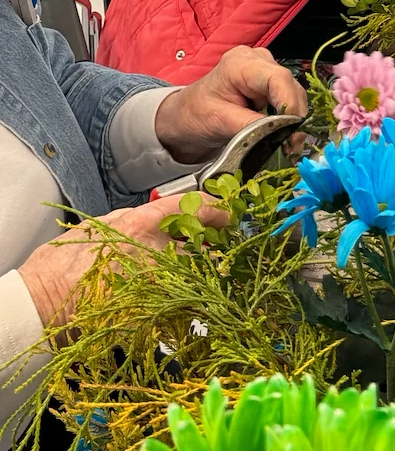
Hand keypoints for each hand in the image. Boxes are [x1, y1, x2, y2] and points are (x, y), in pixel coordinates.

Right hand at [17, 194, 227, 327]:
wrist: (42, 308)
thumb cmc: (61, 266)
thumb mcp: (97, 226)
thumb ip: (129, 219)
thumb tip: (150, 217)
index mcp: (141, 224)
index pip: (192, 207)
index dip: (214, 207)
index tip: (224, 210)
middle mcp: (156, 252)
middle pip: (202, 242)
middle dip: (214, 241)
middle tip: (223, 240)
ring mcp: (157, 286)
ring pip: (197, 275)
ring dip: (205, 271)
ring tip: (209, 269)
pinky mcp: (152, 315)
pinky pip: (182, 308)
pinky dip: (189, 304)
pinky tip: (190, 302)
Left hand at [154, 45, 307, 163]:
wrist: (186, 117)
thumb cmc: (195, 114)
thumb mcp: (220, 121)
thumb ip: (252, 126)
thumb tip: (281, 134)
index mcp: (240, 64)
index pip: (277, 78)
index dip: (290, 103)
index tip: (292, 131)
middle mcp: (256, 60)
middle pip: (289, 85)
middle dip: (294, 116)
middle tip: (292, 146)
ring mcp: (264, 69)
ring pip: (292, 92)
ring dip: (293, 120)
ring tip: (289, 145)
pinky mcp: (269, 83)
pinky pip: (287, 98)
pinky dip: (288, 118)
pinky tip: (283, 135)